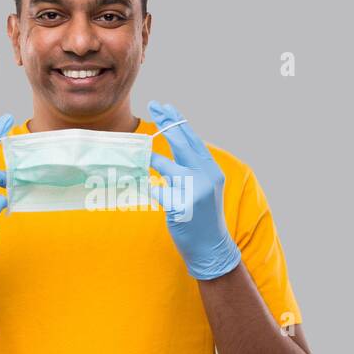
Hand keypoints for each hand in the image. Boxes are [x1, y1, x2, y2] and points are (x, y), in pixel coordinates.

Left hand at [147, 100, 241, 280]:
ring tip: (141, 153)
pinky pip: (159, 191)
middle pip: (183, 144)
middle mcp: (206, 177)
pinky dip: (151, 187)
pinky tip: (146, 186)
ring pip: (167, 167)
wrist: (212, 247)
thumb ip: (192, 167)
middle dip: (167, 124)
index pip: (193, 140)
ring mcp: (195, 192)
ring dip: (152, 159)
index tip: (166, 107)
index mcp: (212, 170)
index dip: (178, 122)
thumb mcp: (205, 187)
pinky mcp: (181, 207)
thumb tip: (174, 144)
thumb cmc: (203, 216)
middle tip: (154, 107)